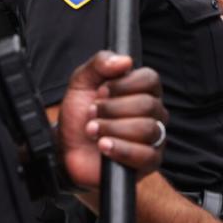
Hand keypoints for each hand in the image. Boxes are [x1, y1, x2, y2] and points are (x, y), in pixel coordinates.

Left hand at [58, 51, 168, 186]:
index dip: (123, 85)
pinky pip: (146, 155)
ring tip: (93, 131)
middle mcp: (154, 113)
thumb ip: (100, 64)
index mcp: (143, 90)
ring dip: (113, 128)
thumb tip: (125, 60)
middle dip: (113, 109)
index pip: (150, 79)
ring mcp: (155, 138)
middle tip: (92, 113)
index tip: (101, 91)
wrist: (67, 148)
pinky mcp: (150, 162)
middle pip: (148, 105)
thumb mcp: (82, 82)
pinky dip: (121, 149)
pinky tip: (104, 146)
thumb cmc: (80, 115)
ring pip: (148, 129)